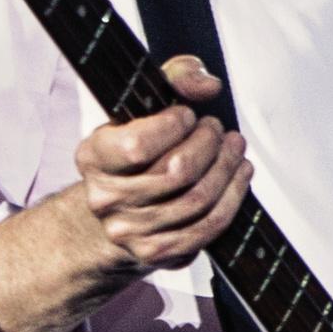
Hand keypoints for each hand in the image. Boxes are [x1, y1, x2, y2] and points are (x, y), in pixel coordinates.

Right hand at [0, 56, 252, 331]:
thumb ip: (175, 77)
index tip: (187, 115)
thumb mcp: (143, 105)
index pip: (137, 145)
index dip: (174, 126)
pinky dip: (233, 199)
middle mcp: (105, 199)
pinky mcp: (157, 254)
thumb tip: (206, 85)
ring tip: (234, 148)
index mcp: (93, 158)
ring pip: (197, 200)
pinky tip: (239, 176)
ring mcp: (130, 232)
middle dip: (210, 144)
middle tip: (218, 130)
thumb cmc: (136, 151)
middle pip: (177, 172)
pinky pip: (207, 229)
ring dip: (228, 169)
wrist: (118, 210)